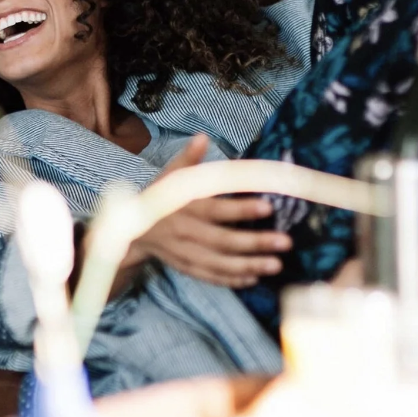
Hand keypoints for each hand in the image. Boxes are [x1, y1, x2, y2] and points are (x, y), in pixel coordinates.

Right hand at [121, 134, 292, 288]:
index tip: (269, 207)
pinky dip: (231, 280)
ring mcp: (185, 253)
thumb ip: (189, 159)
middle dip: (255, 242)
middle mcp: (185, 232)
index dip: (241, 209)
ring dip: (250, 265)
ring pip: (220, 263)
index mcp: (184, 207)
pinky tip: (253, 279)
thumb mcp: (170, 176)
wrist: (132, 231)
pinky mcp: (186, 268)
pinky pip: (210, 277)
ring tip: (277, 265)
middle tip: (285, 242)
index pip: (216, 209)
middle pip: (223, 240)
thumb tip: (202, 136)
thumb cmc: (159, 198)